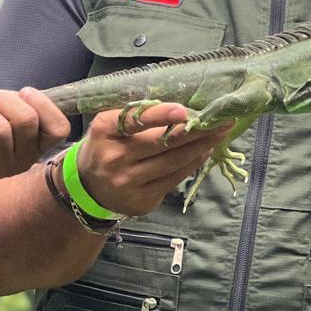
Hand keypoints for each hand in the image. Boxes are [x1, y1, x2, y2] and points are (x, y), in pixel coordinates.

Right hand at [72, 104, 230, 216]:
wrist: (88, 188)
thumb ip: (137, 117)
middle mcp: (114, 158)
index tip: (184, 111)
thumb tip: (182, 110)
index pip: (134, 121)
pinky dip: (191, 164)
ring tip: (218, 135)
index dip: (159, 116)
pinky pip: (173, 180)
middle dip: (196, 131)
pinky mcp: (142, 200)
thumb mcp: (110, 126)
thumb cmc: (107, 146)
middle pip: (162, 143)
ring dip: (200, 147)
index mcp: (105, 131)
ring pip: (172, 163)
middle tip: (221, 120)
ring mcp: (128, 183)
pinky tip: (203, 153)